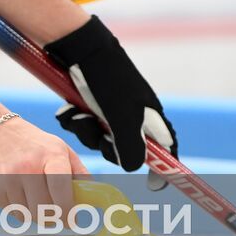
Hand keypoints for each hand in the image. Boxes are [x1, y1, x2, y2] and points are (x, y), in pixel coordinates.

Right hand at [0, 117, 88, 223]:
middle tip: (57, 214)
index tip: (73, 220)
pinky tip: (22, 197)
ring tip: (38, 201)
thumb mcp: (61, 149)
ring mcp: (8, 178)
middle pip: (45, 209)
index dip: (68, 210)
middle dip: (55, 217)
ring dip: (38, 216)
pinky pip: (14, 214)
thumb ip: (79, 173)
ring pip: (30, 215)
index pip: (60, 189)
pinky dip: (22, 212)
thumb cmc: (34, 144)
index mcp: (49, 155)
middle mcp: (27, 166)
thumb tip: (91, 199)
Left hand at [45, 16, 177, 189]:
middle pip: (122, 150)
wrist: (79, 49)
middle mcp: (133, 117)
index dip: (162, 169)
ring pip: (97, 138)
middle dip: (104, 144)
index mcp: (150, 119)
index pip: (165, 150)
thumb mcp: (122, 117)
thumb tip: (132, 168)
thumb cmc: (108, 79)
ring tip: (79, 114)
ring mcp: (110, 111)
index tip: (155, 186)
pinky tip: (69, 108)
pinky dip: (74, 120)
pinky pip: (82, 125)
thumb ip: (130, 147)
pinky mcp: (91, 105)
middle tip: (98, 132)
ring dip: (84, 130)